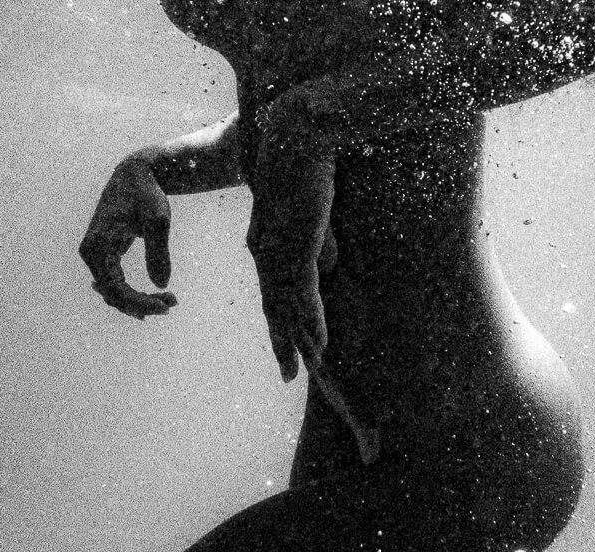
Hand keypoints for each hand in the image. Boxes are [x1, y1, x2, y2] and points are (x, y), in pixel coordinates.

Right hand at [79, 157, 177, 318]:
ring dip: (139, 302)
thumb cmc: (147, 194)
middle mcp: (90, 252)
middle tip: (172, 302)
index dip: (141, 303)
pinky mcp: (102, 255)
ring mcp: (93, 255)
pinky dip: (133, 294)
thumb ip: (159, 252)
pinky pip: (114, 284)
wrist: (135, 174)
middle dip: (142, 304)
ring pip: (113, 293)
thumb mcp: (158, 220)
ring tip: (168, 301)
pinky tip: (153, 300)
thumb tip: (160, 284)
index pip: (115, 289)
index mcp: (98, 245)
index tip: (167, 305)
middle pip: (113, 295)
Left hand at [246, 89, 337, 382]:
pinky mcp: (298, 244)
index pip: (277, 297)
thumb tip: (326, 268)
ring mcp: (281, 253)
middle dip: (285, 346)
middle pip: (277, 311)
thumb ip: (316, 243)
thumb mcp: (310, 213)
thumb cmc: (305, 164)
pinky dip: (312, 322)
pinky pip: (305, 294)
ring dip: (301, 344)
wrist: (298, 132)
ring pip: (291, 311)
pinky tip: (320, 346)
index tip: (286, 357)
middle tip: (289, 377)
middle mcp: (269, 256)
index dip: (283, 328)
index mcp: (268, 248)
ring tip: (308, 371)